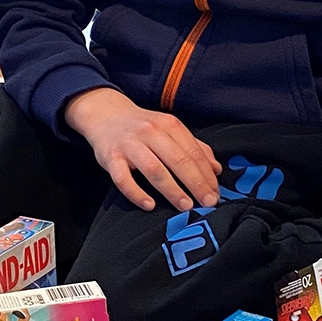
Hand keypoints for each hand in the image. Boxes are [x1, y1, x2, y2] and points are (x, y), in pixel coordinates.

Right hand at [65, 87, 220, 211]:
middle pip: (178, 160)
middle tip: (208, 203)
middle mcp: (151, 132)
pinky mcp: (111, 157)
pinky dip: (137, 193)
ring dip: (172, 189)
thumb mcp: (170, 130)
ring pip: (154, 169)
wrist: (105, 114)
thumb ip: (194, 147)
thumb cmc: (142, 127)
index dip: (207, 174)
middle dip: (196, 183)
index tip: (216, 193)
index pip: (194, 152)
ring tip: (185, 206)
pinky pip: (123, 178)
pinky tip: (149, 205)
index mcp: (169, 125)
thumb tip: (216, 170)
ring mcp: (130, 144)